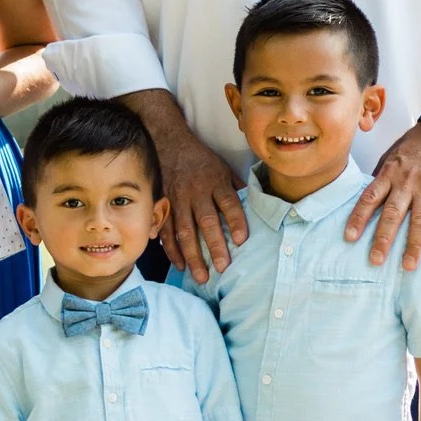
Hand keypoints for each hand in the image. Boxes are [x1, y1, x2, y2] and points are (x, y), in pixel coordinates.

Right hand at [150, 115, 247, 282]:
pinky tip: (180, 265)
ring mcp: (177, 200)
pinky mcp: (162, 206)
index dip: (236, 221)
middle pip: (206, 221)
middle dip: (215, 246)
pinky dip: (172, 250)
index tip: (243, 240)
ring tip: (201, 277)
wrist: (168, 144)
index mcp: (215, 182)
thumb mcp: (223, 168)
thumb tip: (258, 207)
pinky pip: (166, 231)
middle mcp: (196, 192)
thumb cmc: (201, 160)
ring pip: (184, 231)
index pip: (228, 202)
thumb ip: (237, 188)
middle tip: (222, 268)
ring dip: (192, 255)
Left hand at [344, 122, 420, 268]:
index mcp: (389, 172)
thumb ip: (382, 177)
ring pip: (419, 220)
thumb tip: (369, 200)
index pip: (370, 198)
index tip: (349, 237)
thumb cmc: (417, 144)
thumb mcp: (393, 155)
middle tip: (375, 260)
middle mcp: (407, 181)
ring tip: (407, 266)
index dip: (359, 218)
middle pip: (393, 213)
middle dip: (383, 238)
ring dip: (413, 245)